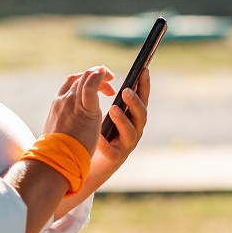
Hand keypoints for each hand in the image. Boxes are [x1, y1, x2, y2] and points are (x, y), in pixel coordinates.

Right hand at [42, 66, 115, 155]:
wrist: (55, 159)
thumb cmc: (56, 150)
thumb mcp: (59, 130)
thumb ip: (66, 121)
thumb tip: (72, 125)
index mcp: (57, 105)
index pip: (70, 83)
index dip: (84, 79)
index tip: (94, 83)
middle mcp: (64, 100)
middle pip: (80, 78)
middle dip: (94, 75)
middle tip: (107, 81)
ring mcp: (73, 103)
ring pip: (86, 78)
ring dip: (99, 74)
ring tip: (109, 77)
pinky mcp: (86, 110)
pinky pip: (92, 87)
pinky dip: (99, 77)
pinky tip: (107, 76)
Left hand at [91, 68, 150, 182]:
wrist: (87, 162)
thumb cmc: (100, 134)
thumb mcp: (107, 113)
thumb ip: (110, 98)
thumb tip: (102, 72)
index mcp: (132, 117)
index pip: (142, 98)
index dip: (144, 85)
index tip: (144, 69)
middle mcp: (134, 130)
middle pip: (141, 115)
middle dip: (134, 102)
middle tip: (125, 91)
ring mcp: (126, 145)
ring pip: (131, 132)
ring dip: (123, 119)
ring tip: (112, 109)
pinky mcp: (115, 158)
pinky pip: (112, 151)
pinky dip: (105, 143)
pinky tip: (98, 135)